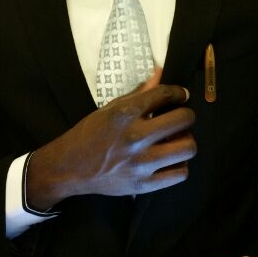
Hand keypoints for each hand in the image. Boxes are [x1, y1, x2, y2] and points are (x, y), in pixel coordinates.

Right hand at [26, 81, 195, 211]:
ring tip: (176, 139)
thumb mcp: (111, 108)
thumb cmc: (91, 133)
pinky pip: (180, 173)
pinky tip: (171, 159)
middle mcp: (135, 137)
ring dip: (186, 140)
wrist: (69, 167)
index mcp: (125, 114)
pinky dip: (180, 165)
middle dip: (186, 115)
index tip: (181, 96)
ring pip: (188, 147)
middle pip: (183, 119)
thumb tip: (161, 71)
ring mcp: (141, 163)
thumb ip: (139, 92)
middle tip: (180, 117)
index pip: (165, 95)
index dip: (179, 93)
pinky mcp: (144, 185)